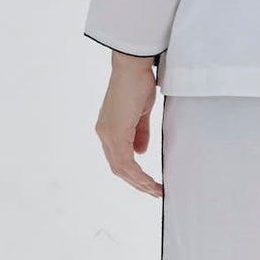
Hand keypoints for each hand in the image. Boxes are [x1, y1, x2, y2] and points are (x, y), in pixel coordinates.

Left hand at [95, 54, 163, 197]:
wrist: (132, 67)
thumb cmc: (137, 82)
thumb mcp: (140, 112)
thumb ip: (139, 133)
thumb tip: (141, 151)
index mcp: (109, 129)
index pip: (118, 158)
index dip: (133, 173)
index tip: (148, 182)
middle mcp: (104, 134)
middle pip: (118, 168)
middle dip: (137, 183)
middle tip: (153, 192)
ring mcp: (107, 134)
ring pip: (121, 168)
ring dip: (139, 182)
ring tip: (155, 191)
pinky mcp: (115, 133)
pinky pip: (125, 162)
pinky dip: (138, 175)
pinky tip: (149, 181)